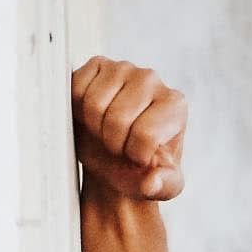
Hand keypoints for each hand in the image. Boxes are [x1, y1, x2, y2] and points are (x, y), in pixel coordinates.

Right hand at [71, 57, 186, 202]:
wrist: (116, 159)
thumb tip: (151, 183)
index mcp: (175, 105)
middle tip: (118, 146)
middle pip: (117, 119)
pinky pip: (77, 88)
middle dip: (112, 143)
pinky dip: (78, 110)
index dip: (135, 155)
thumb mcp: (162, 187)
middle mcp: (152, 79)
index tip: (138, 157)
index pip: (145, 135)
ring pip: (94, 103)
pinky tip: (91, 116)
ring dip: (94, 127)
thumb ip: (163, 186)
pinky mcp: (97, 64)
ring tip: (105, 131)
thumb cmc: (141, 169)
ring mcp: (123, 68)